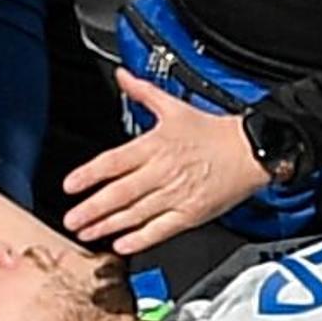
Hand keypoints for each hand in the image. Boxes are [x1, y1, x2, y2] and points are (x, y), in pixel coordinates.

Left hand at [60, 75, 271, 252]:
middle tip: (71, 219)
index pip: (114, 161)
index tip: (70, 186)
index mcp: (156, 144)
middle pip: (120, 192)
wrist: (251, 151)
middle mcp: (162, 171)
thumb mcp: (174, 106)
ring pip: (136, 214)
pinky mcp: (190, 214)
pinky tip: (122, 244)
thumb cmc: (213, 131)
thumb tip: (122, 75)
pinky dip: (140, 239)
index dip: (89, 174)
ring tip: (88, 234)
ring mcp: (176, 194)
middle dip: (93, 208)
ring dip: (109, 225)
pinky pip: (161, 229)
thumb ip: (143, 92)